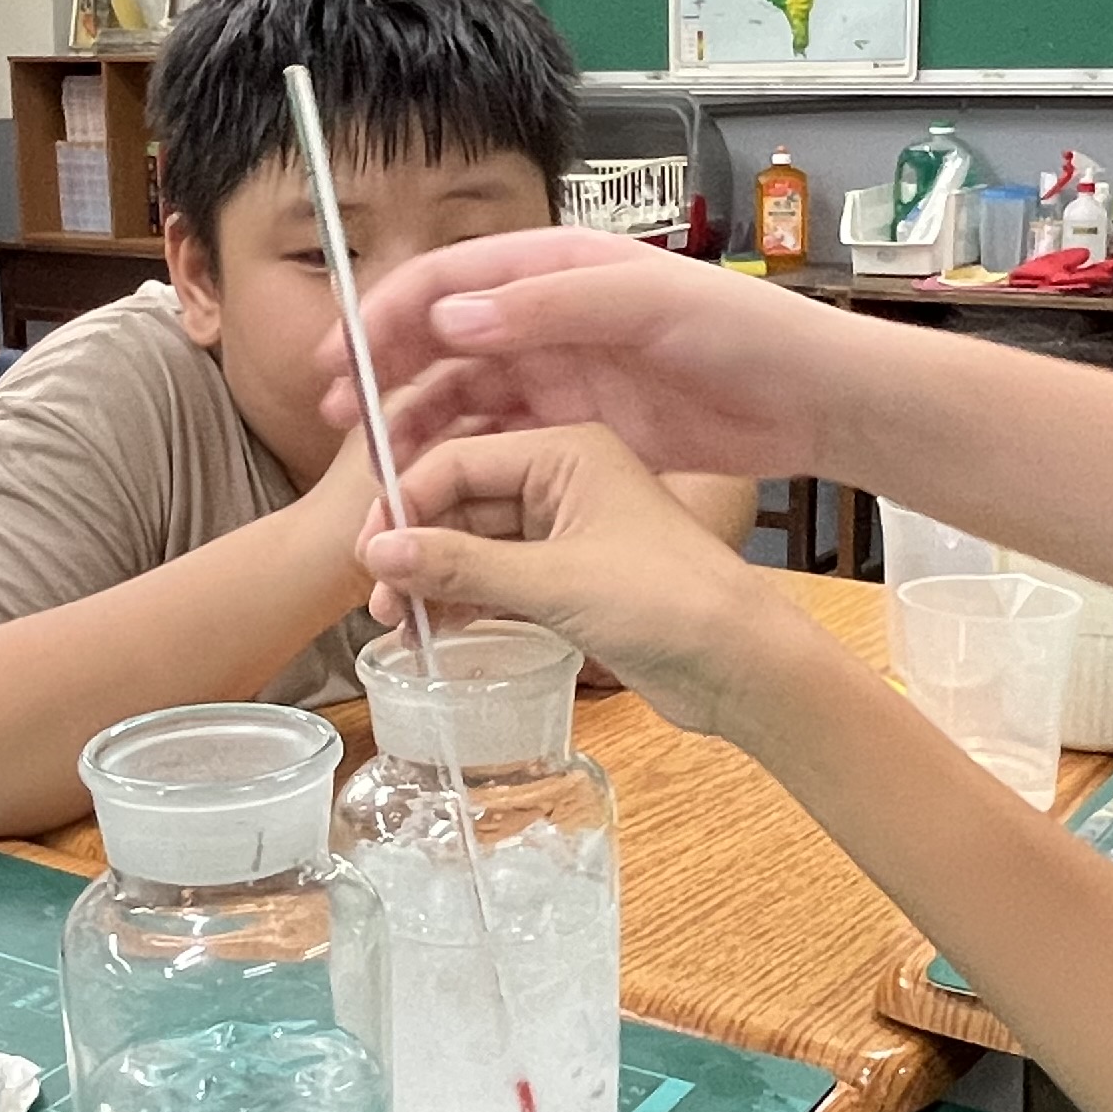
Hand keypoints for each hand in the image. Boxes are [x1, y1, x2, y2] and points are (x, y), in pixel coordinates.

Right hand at [336, 231, 872, 480]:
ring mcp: (561, 375)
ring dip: (414, 421)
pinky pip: (500, 442)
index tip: (342, 355)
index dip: (387, 313)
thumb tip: (453, 316)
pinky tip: (430, 491)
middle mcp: (548, 317)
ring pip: (463, 395)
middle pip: (441, 338)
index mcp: (557, 269)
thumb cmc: (745, 332)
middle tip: (337, 413)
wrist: (813, 397)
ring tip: (375, 464)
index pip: (447, 280)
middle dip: (383, 371)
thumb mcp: (649, 307)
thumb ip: (552, 307)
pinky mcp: (579, 429)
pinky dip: (460, 461)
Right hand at [358, 424, 841, 743]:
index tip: (368, 557)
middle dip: (414, 546)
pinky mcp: (574, 575)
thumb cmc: (669, 601)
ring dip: (434, 579)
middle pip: (461, 499)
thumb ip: (462, 567)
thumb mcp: (556, 581)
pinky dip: (466, 599)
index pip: (458, 457)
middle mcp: (566, 477)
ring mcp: (570, 528)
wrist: (744, 664)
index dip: (405, 504)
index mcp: (568, 446)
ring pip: (476, 543)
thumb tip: (380, 556)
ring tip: (399, 626)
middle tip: (378, 601)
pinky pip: (500, 576)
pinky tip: (433, 630)